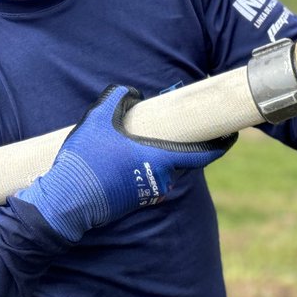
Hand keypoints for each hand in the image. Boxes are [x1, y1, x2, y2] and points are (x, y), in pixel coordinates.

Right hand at [15, 85, 234, 241]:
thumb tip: (132, 93)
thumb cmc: (85, 161)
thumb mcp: (98, 119)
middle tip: (177, 123)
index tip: (232, 135)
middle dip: (183, 141)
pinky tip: (127, 157)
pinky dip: (148, 166)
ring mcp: (149, 194)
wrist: (65, 203)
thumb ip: (117, 98)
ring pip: (165, 168)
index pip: (202, 154)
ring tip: (142, 138)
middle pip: (182, 158)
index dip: (221, 144)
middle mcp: (161, 179)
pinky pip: (151, 178)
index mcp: (159, 159)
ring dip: (161, 155)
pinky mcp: (136, 201)